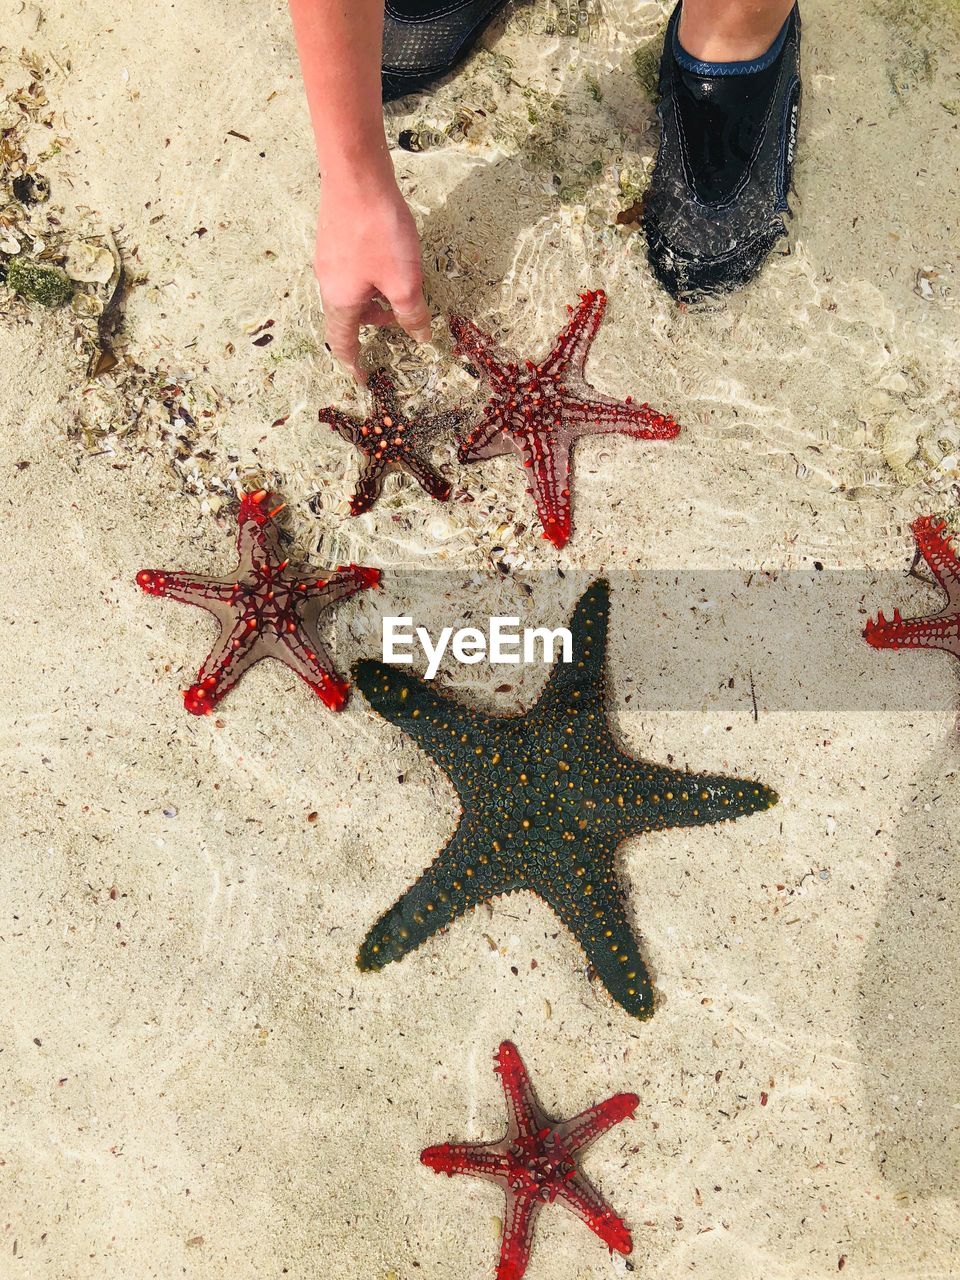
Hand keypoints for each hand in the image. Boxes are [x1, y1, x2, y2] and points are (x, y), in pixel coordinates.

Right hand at [315, 174, 432, 381]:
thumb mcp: (405, 282)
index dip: (354, 364)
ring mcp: (328, 257)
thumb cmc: (379, 232)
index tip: (362, 379)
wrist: (357, 174)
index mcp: (341, 301)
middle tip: (400, 316)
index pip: (344, 343)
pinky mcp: (334, 236)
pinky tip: (388, 255)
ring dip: (375, 297)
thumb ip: (412, 315)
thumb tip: (421, 338)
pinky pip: (351, 270)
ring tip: (400, 282)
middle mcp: (327, 282)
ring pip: (352, 291)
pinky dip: (370, 276)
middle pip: (349, 316)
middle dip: (374, 323)